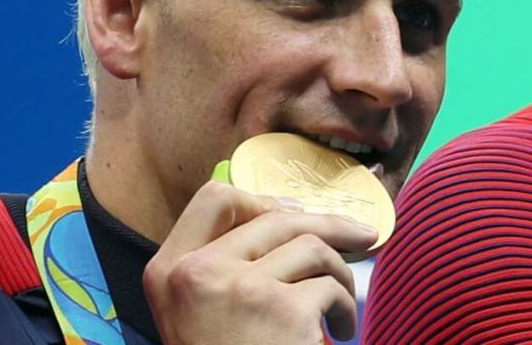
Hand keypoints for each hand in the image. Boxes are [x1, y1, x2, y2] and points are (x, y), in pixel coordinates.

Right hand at [143, 180, 377, 343]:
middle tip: (361, 234)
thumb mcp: (196, 313)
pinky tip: (343, 333)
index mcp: (169, 270)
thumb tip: (283, 215)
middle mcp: (198, 272)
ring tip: (343, 307)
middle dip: (328, 222)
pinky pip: (329, 287)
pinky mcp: (282, 311)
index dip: (259, 199)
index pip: (213, 199)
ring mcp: (241, 288)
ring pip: (311, 245)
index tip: (292, 213)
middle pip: (274, 216)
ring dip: (341, 272)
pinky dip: (346, 308)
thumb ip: (218, 266)